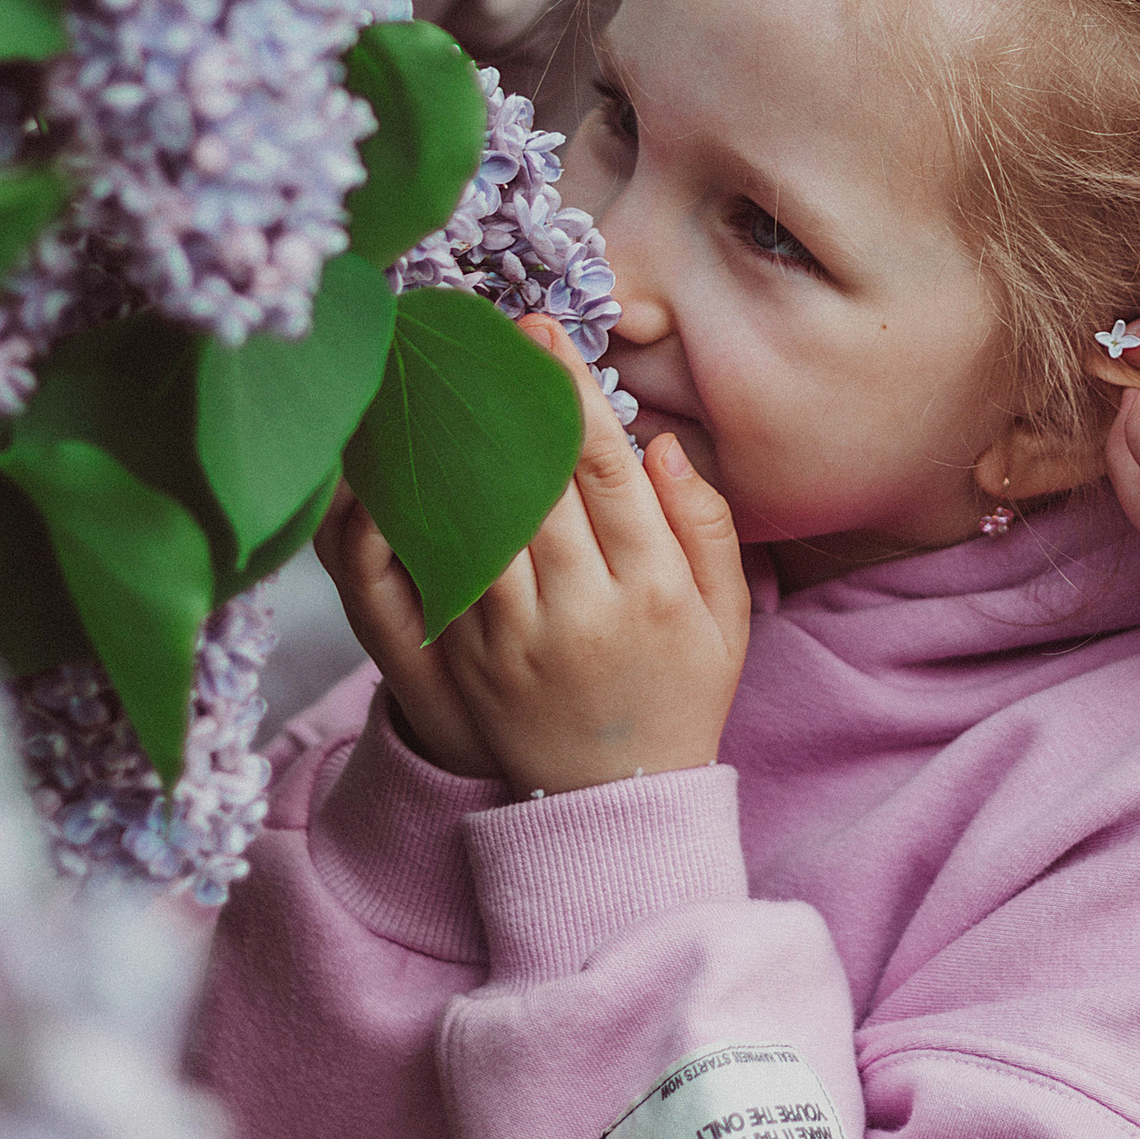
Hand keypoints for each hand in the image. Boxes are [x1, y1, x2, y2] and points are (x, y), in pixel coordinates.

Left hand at [324, 325, 750, 790]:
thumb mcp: (728, 617)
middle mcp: (582, 611)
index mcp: (654, 591)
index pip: (603, 469)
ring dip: (455, 448)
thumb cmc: (678, 694)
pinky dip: (421, 515)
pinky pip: (436, 574)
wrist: (615, 805)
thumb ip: (708, 526)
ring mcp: (515, 641)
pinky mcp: (465, 665)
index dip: (568, 392)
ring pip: (475, 521)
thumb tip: (663, 446)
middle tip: (480, 336)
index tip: (540, 332)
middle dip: (504, 399)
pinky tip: (411, 466)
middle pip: (531, 481)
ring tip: (440, 387)